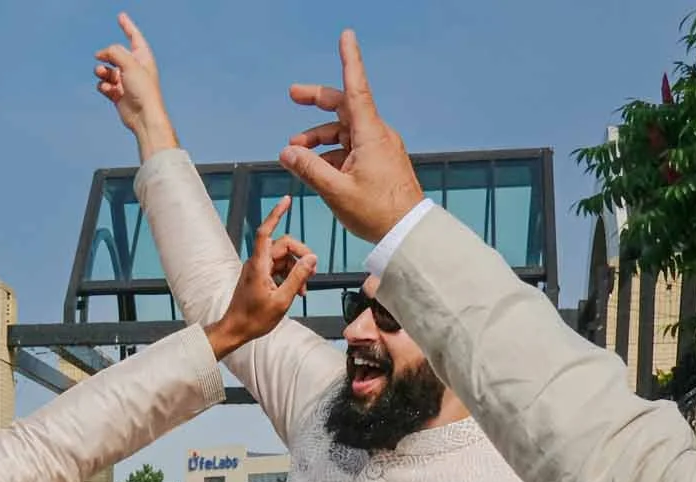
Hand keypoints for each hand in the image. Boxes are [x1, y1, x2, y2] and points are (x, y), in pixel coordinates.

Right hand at [94, 13, 177, 156]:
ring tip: (102, 74)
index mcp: (142, 57)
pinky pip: (104, 85)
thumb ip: (115, 52)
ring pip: (107, 70)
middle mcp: (134, 68)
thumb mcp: (129, 64)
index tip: (121, 16)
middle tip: (100, 56)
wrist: (144, 117)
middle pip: (115, 53)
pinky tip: (107, 89)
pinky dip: (103, 85)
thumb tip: (102, 53)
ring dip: (101, 71)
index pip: (134, 37)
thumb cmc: (143, 90)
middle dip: (106, 54)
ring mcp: (125, 81)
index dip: (127, 26)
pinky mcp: (118, 94)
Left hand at [205, 200, 317, 358]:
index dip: (276, 214)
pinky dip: (289, 277)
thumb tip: (311, 258)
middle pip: (283, 246)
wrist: (236, 330)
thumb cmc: (254, 319)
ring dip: (296, 270)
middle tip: (313, 272)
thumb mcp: (281, 300)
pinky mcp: (259, 277)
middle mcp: (257, 263)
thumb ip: (298, 277)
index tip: (286, 200)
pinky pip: (278, 269)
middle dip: (300, 255)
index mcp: (258, 265)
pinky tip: (297, 292)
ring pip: (283, 259)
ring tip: (304, 290)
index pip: (266, 231)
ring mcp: (257, 269)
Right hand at [278, 31, 425, 241]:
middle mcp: (376, 135)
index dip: (349, 60)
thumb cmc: (377, 212)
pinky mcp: (380, 162)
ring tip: (295, 153)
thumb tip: (288, 151)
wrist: (408, 231)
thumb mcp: (336, 191)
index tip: (346, 36)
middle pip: (344, 107)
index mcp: (370, 134)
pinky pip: (351, 148)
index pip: (356, 88)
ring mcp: (379, 148)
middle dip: (317, 102)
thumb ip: (309, 168)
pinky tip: (315, 169)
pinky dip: (331, 154)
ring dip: (318, 138)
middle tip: (292, 94)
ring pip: (344, 131)